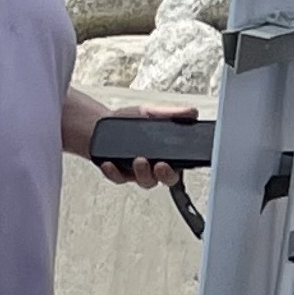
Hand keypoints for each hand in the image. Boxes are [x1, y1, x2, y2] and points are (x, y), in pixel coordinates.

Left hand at [84, 90, 199, 185]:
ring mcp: (136, 172)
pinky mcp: (119, 174)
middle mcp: (154, 166)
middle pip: (165, 179)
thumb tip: (192, 112)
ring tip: (138, 160)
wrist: (101, 124)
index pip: (179, 166)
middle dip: (164, 175)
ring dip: (142, 173)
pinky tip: (110, 164)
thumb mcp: (151, 113)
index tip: (176, 162)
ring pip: (145, 181)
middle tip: (160, 165)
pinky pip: (119, 179)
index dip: (180, 168)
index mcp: (166, 154)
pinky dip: (114, 173)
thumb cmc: (128, 120)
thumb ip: (171, 114)